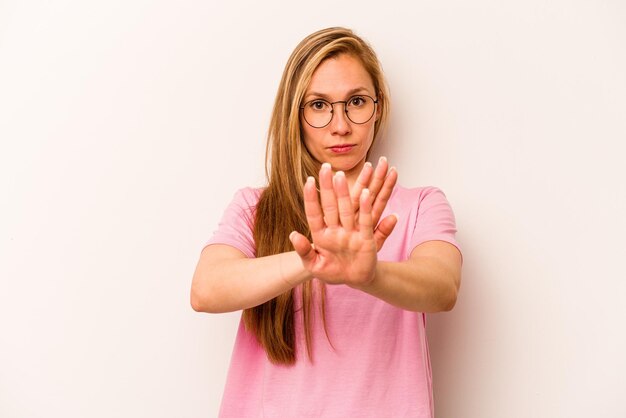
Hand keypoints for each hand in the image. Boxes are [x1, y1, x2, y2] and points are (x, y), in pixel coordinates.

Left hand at [289, 165, 397, 285]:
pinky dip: (365, 208)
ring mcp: (351, 232)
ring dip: (344, 192)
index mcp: (321, 234)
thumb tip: (293, 235)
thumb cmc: (332, 271)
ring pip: (348, 207)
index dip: (311, 198)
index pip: (314, 213)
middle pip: (331, 204)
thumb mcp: (314, 265)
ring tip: (341, 175)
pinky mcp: (366, 239)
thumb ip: (304, 251)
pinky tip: (365, 193)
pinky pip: (366, 221)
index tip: (308, 181)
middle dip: (327, 186)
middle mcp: (336, 229)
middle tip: (325, 167)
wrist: (353, 279)